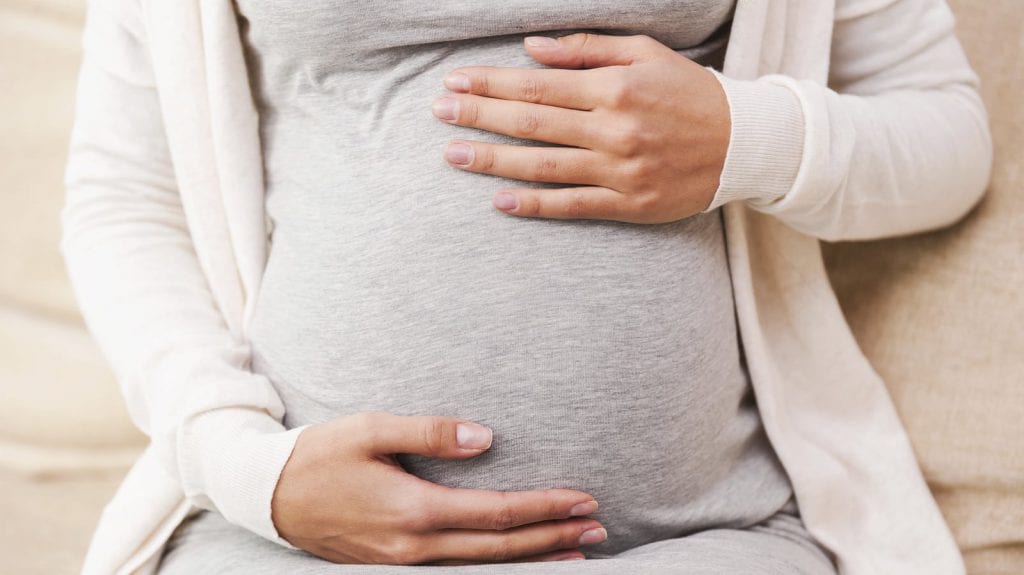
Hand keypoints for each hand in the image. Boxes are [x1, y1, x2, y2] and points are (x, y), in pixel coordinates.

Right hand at [271, 411, 604, 564]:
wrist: (266, 495)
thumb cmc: (319, 455)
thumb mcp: (371, 429)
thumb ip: (431, 432)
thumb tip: (488, 438)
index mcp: (413, 510)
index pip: (497, 513)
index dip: (545, 508)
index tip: (583, 499)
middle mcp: (413, 546)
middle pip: (500, 549)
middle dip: (553, 539)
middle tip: (598, 530)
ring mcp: (403, 562)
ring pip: (482, 567)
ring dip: (532, 558)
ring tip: (575, 552)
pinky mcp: (393, 564)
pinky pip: (458, 570)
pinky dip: (496, 565)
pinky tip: (515, 559)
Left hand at [432, 32, 730, 223]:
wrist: (745, 144)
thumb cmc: (690, 93)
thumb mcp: (645, 54)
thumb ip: (586, 48)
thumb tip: (531, 49)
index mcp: (614, 88)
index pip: (537, 84)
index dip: (490, 83)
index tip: (455, 81)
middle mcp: (613, 130)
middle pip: (531, 122)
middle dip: (479, 115)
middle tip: (439, 112)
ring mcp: (619, 171)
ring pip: (543, 166)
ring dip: (493, 161)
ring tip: (454, 156)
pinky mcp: (629, 205)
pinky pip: (572, 207)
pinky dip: (534, 206)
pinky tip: (499, 202)